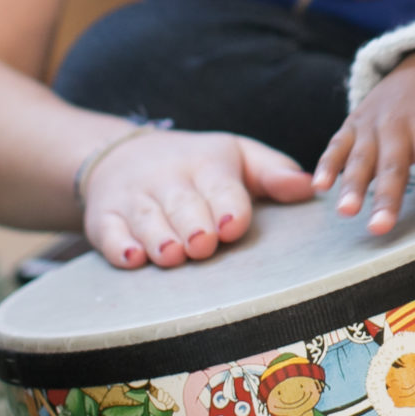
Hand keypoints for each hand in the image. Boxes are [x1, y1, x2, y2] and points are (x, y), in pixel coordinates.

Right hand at [83, 127, 311, 268]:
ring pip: (146, 219)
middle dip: (193, 224)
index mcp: (206, 164)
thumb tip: (310, 188)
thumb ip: (274, 173)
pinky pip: (109, 233)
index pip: (220, 185)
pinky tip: (131, 259)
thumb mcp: (237, 157)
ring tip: (171, 256)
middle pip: (182, 204)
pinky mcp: (104, 218)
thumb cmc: (198, 167)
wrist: (123, 157)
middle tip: (203, 244)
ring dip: (157, 237)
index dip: (228, 205)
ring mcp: (134, 199)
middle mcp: (168, 179)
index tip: (234, 225)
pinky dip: (118, 246)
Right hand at [311, 49, 414, 232]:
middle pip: (392, 165)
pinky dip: (327, 163)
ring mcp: (372, 124)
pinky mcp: (353, 123)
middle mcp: (399, 125)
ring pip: (361, 158)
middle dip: (385, 197)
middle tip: (380, 227)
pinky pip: (337, 144)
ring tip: (346, 212)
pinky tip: (319, 185)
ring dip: (352, 185)